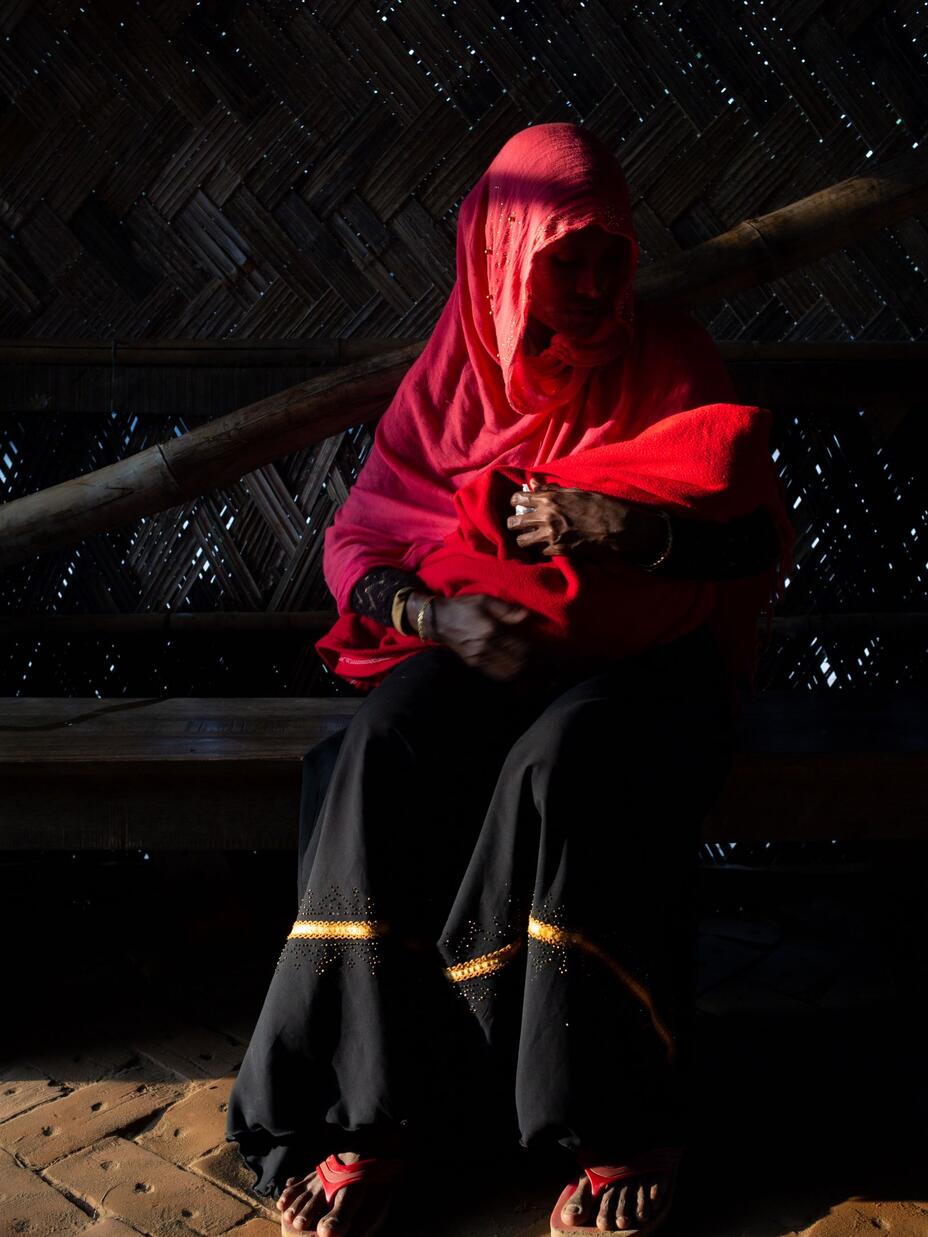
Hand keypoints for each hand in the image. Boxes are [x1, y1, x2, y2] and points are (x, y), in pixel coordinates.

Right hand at [408, 592, 532, 680]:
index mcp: (491, 630)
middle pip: (516, 661)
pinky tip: (510, 668)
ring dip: (518, 668)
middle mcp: (486, 647)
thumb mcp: (485, 600)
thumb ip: (506, 609)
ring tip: (521, 661)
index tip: (533, 643)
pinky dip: (506, 673)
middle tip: (529, 654)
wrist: (438, 621)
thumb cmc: (463, 607)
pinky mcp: (474, 664)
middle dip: (526, 659)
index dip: (530, 647)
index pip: (519, 645)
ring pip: (507, 671)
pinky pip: (495, 674)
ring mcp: (479, 658)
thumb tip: (526, 616)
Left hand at [507, 482, 666, 560]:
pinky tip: (547, 547)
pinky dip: (541, 550)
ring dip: (524, 539)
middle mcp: (546, 517)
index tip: (517, 504)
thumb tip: (533, 483)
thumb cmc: (599, 505)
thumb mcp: (575, 492)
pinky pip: (539, 552)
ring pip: (522, 541)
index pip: (519, 499)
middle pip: (515, 523)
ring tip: (529, 538)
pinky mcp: (558, 550)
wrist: (616, 526)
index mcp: (550, 499)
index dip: (515, 502)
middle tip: (518, 525)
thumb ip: (551, 490)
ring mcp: (551, 535)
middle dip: (513, 524)